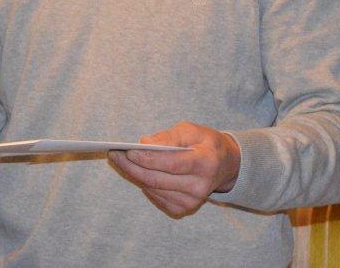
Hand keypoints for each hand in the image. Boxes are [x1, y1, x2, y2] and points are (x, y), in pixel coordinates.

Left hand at [108, 121, 240, 217]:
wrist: (225, 166)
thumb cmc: (206, 144)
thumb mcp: (192, 130)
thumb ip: (169, 136)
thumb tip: (144, 144)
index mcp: (205, 163)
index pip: (170, 163)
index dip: (147, 158)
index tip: (127, 150)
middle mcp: (200, 186)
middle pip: (157, 179)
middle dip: (132, 166)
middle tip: (115, 155)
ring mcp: (192, 201)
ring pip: (153, 189)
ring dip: (133, 175)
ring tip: (120, 161)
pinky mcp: (184, 208)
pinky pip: (156, 197)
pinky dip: (143, 184)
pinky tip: (137, 172)